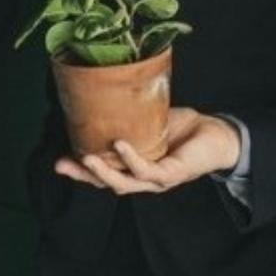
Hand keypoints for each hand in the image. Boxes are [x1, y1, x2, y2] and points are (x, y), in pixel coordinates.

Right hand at [53, 107, 241, 194]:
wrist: (216, 132)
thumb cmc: (182, 127)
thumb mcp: (148, 120)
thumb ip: (128, 116)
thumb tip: (101, 92)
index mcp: (133, 167)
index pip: (103, 173)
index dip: (80, 171)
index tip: (58, 161)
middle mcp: (142, 178)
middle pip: (107, 183)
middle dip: (83, 177)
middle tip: (61, 165)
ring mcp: (157, 180)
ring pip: (124, 184)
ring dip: (103, 173)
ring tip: (86, 159)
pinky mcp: (172, 174)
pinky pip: (148, 170)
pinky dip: (132, 159)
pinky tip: (120, 146)